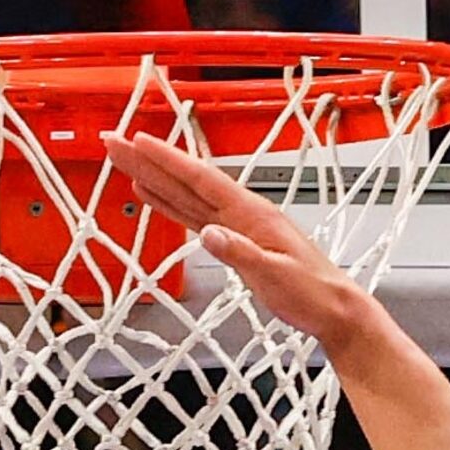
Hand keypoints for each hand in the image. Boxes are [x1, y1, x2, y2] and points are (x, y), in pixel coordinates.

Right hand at [103, 133, 377, 342]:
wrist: (334, 308)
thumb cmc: (312, 292)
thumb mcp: (276, 276)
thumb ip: (241, 254)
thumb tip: (209, 235)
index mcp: (252, 214)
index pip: (201, 180)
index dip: (168, 160)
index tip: (139, 141)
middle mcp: (242, 213)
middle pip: (187, 181)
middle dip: (149, 160)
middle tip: (115, 143)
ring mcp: (238, 226)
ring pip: (187, 196)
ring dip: (156, 178)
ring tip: (126, 162)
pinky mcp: (235, 241)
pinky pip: (195, 217)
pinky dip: (172, 205)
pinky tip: (156, 197)